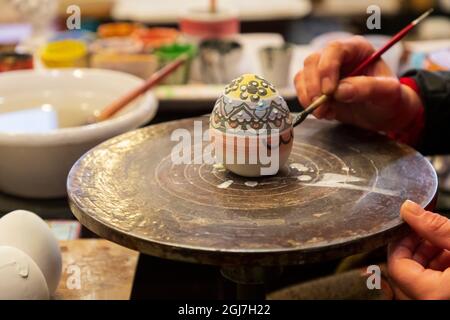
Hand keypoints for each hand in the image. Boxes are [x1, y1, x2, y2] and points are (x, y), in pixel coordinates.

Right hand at [294, 36, 422, 132]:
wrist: (382, 114)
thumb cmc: (389, 99)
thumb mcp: (387, 93)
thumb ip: (367, 88)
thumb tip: (340, 91)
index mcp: (357, 49)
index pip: (334, 49)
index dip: (327, 68)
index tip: (329, 91)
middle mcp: (337, 56)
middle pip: (313, 61)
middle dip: (314, 86)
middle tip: (322, 107)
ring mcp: (324, 71)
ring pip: (303, 75)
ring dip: (308, 96)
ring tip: (324, 113)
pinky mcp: (316, 86)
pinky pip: (301, 89)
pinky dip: (307, 102)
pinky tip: (324, 113)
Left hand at [388, 200, 449, 299]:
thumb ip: (436, 227)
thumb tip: (409, 209)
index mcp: (434, 294)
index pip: (395, 267)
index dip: (400, 242)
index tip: (408, 227)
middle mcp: (433, 303)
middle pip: (406, 273)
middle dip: (416, 248)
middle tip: (428, 232)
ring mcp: (439, 302)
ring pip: (420, 281)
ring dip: (428, 258)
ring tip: (444, 242)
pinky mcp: (446, 299)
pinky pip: (433, 287)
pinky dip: (439, 270)